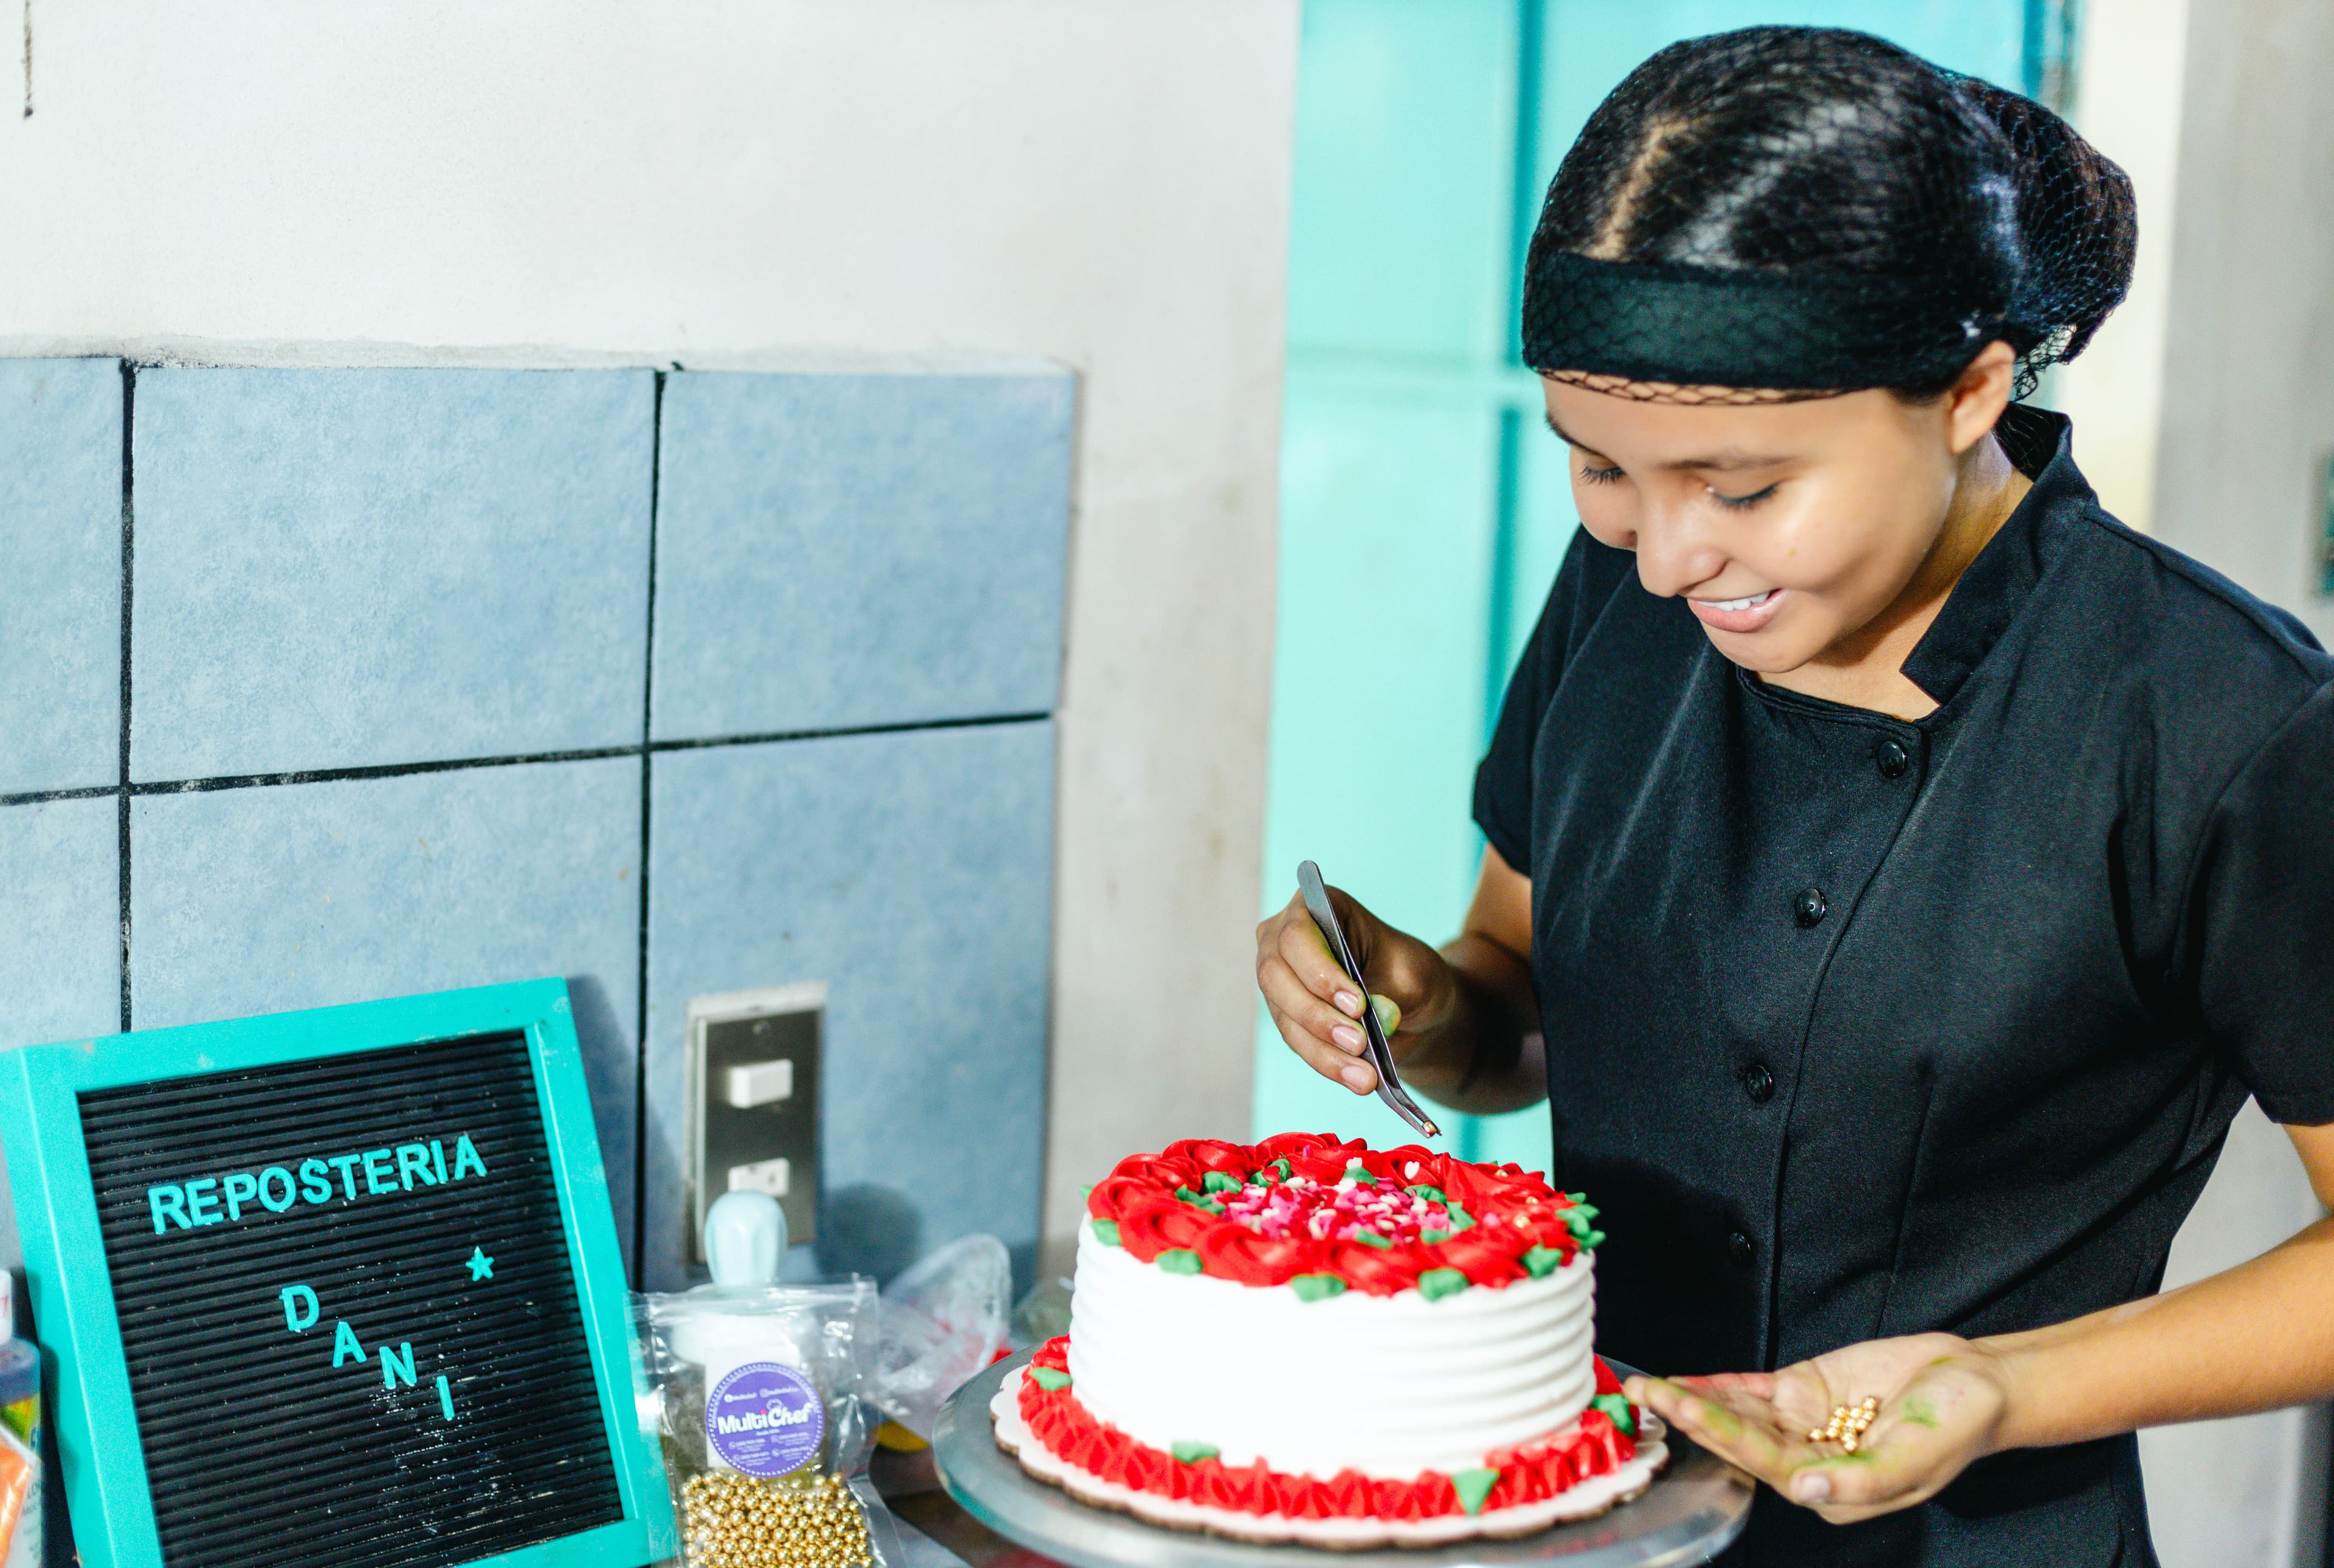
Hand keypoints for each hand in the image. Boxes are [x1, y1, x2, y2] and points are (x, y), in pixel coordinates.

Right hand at [1254, 884, 1452, 1095]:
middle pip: (1277, 977)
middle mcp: (1284, 939)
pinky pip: (1298, 1043)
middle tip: (1359, 1043)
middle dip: (1317, 1015)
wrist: (1411, 1005)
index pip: (1297, 936)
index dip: (1320, 972)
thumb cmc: (1408, 973)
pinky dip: (1328, 1063)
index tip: (1357, 1004)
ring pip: (1285, 1016)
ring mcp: (1280, 980)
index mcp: (1317, 907)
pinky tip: (1357, 1080)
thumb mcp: (1412, 975)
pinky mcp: (1286, 1017)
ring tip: (1364, 1076)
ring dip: (1324, 1049)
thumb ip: (1390, 993)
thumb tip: (1375, 1021)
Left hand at [1626, 1333, 2011, 1523]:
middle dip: (1691, 1419)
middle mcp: (1808, 1460)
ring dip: (1694, 1400)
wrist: (1976, 1383)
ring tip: (1650, 1388)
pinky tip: (1684, 1381)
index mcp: (1832, 1489)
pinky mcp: (1803, 1390)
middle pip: (1740, 1440)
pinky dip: (1717, 1384)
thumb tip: (1805, 1490)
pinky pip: (1752, 1389)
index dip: (1721, 1435)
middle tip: (1647, 1397)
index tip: (1682, 1410)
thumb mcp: (1916, 1460)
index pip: (1764, 1464)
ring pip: (1738, 1414)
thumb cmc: (1955, 1426)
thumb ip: (1861, 1482)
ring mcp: (1803, 1424)